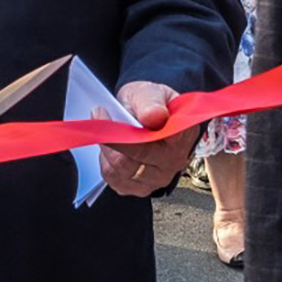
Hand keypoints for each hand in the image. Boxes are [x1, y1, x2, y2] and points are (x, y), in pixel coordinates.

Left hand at [96, 81, 198, 196]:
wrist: (148, 116)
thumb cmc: (151, 103)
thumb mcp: (151, 92)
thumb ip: (152, 102)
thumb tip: (155, 116)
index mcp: (183, 134)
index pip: (158, 139)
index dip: (131, 133)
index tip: (104, 114)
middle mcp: (175, 161)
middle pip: (133, 157)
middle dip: (110, 136)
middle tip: (99, 114)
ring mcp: (159, 178)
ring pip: (120, 170)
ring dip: (106, 149)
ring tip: (106, 131)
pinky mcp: (142, 189)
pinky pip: (114, 179)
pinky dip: (106, 162)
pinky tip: (110, 148)